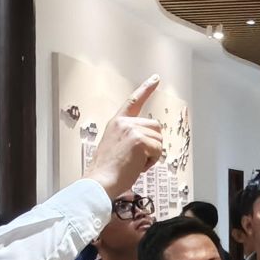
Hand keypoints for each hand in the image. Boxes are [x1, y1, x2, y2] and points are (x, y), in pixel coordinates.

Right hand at [86, 77, 165, 197]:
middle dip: (152, 145)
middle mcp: (124, 122)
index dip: (145, 89)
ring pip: (159, 140)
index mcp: (117, 122)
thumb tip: (148, 140)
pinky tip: (136, 166)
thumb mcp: (115, 146)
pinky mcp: (140, 140)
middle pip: (155, 128)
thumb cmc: (107, 171)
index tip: (155, 78)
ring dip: (152, 155)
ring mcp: (133, 130)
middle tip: (135, 159)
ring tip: (133, 163)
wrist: (101, 181)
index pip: (133, 101)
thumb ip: (129, 137)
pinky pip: (158, 151)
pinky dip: (151, 162)